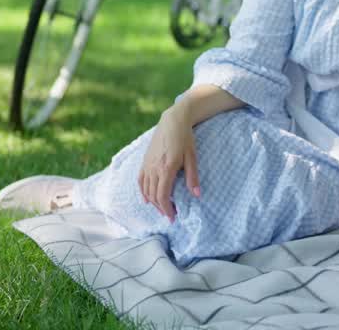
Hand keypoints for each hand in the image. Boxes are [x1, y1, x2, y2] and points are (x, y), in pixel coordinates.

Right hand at [137, 104, 200, 221]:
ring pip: (146, 190)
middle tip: (170, 215)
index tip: (173, 217)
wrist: (173, 121)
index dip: (167, 209)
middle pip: (154, 195)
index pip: (163, 196)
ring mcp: (147, 165)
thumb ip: (193, 177)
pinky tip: (147, 199)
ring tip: (162, 208)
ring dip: (153, 202)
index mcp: (166, 168)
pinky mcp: (144, 161)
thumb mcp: (192, 157)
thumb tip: (197, 195)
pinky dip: (143, 192)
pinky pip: (140, 180)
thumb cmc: (185, 138)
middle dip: (161, 208)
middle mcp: (154, 168)